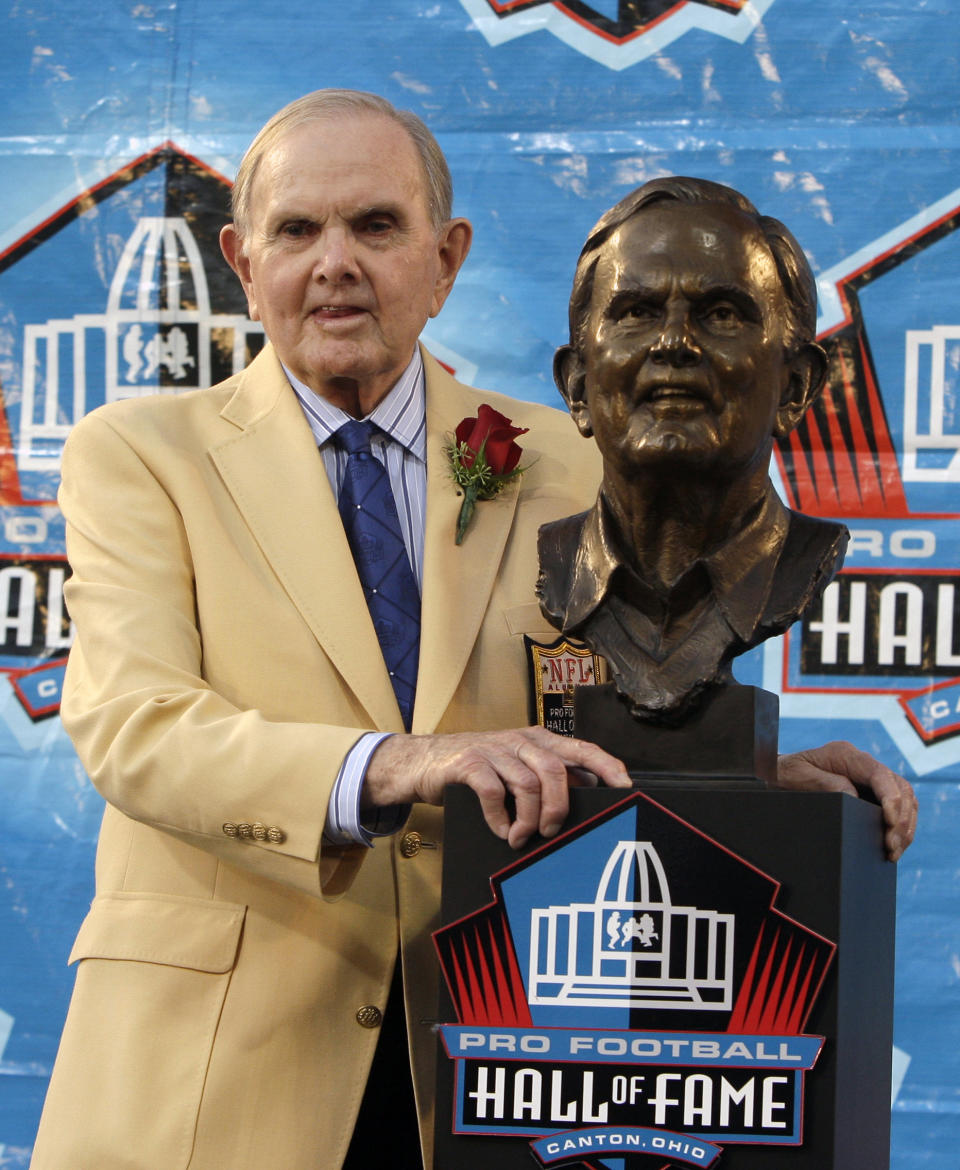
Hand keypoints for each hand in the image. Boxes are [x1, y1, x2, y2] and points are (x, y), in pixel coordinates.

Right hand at [363, 727, 631, 847]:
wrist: (422, 762)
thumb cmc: (477, 770)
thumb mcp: (517, 768)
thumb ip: (548, 779)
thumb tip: (588, 798)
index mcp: (539, 741)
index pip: (582, 749)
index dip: (607, 767)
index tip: (626, 788)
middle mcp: (520, 741)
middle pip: (556, 770)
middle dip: (559, 807)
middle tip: (552, 831)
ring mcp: (494, 749)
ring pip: (528, 783)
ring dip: (529, 819)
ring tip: (522, 837)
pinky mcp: (468, 763)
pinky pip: (494, 793)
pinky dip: (501, 820)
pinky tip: (501, 831)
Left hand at [775, 741, 916, 861]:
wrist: (775, 777)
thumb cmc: (783, 775)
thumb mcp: (796, 777)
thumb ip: (824, 783)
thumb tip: (853, 796)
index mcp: (845, 754)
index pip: (880, 774)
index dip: (891, 798)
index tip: (890, 822)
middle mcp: (862, 764)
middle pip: (899, 787)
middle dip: (901, 819)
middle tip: (892, 846)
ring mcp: (868, 778)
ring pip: (904, 799)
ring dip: (905, 826)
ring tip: (894, 852)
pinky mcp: (871, 793)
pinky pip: (896, 808)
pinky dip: (900, 828)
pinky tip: (894, 846)